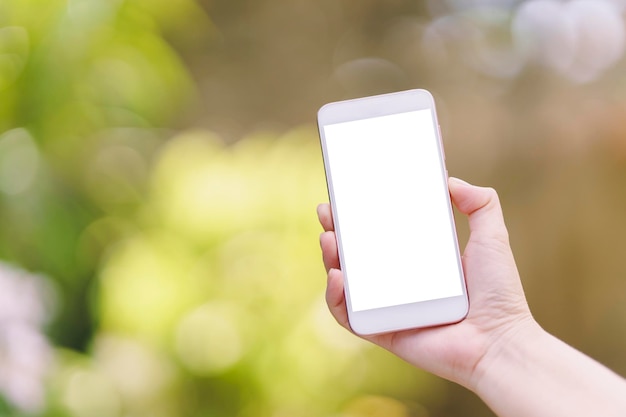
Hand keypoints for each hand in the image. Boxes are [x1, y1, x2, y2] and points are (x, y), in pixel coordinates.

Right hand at [317, 177, 535, 388]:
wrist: (500, 342)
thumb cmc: (498, 294)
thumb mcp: (492, 238)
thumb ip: (482, 204)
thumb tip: (450, 181)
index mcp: (416, 262)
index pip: (378, 235)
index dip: (357, 217)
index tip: (344, 196)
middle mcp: (397, 284)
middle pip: (354, 256)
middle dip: (335, 232)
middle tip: (327, 213)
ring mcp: (387, 308)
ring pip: (346, 283)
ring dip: (330, 259)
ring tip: (329, 239)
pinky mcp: (382, 332)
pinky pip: (348, 316)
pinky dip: (335, 298)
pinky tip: (338, 277)